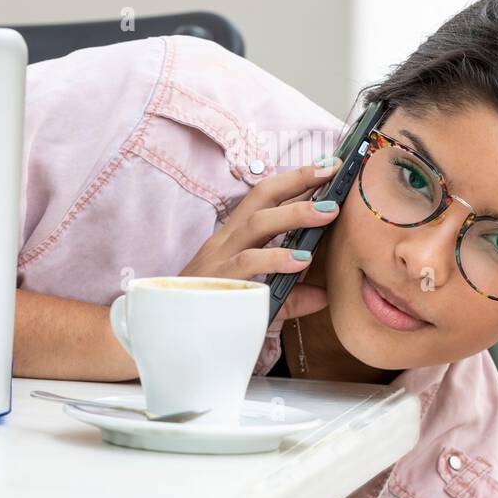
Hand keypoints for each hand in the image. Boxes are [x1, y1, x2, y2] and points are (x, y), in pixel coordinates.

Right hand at [178, 158, 341, 331]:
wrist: (165, 331)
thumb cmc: (210, 310)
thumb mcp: (255, 298)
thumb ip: (289, 297)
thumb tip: (324, 296)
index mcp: (235, 237)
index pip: (266, 198)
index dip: (295, 179)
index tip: (327, 166)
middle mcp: (227, 240)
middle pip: (262, 197)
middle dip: (298, 180)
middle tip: (332, 172)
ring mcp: (220, 257)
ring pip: (258, 224)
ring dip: (295, 214)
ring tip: (327, 213)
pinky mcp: (217, 280)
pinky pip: (248, 263)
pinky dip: (276, 259)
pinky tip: (300, 260)